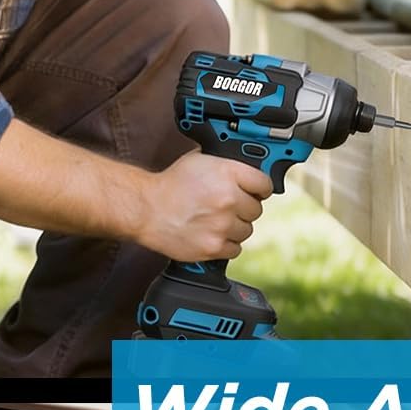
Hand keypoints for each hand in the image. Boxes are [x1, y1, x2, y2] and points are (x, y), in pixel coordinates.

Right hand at [140, 151, 272, 261]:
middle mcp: (228, 199)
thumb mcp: (200, 161)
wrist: (146, 209)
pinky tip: (212, 234)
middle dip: (243, 208)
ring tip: (215, 220)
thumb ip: (226, 165)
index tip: (257, 192)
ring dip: (235, 227)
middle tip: (226, 207)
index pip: (264, 184)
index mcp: (227, 174)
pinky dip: (226, 244)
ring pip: (246, 230)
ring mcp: (222, 225)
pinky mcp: (214, 246)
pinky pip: (236, 248)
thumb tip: (249, 169)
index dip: (260, 188)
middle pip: (256, 209)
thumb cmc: (170, 185)